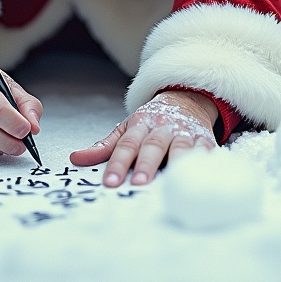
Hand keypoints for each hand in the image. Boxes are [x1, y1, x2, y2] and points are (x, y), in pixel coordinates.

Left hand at [70, 90, 217, 185]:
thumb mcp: (126, 127)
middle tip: (137, 183)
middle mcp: (162, 127)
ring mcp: (184, 132)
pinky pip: (205, 151)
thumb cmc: (152, 120)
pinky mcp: (204, 139)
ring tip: (169, 182)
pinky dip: (202, 161)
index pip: (126, 145)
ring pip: (180, 147)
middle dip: (145, 164)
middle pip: (152, 146)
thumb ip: (104, 146)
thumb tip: (75, 159)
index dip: (118, 163)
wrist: (186, 98)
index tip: (110, 182)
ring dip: (174, 163)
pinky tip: (198, 173)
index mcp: (140, 124)